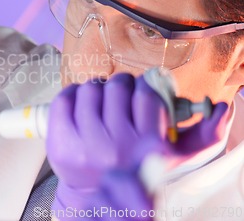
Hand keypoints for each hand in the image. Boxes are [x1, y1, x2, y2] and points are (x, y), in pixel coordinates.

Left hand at [46, 73, 227, 218]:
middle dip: (119, 85)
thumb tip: (222, 109)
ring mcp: (86, 145)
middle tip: (118, 93)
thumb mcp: (174, 160)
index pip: (148, 94)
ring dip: (96, 89)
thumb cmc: (136, 171)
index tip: (140, 91)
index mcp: (147, 148)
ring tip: (99, 100)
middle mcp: (118, 146)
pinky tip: (78, 102)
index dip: (143, 87)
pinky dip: (70, 94)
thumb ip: (203, 136)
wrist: (96, 196)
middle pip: (117, 87)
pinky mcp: (61, 143)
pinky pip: (64, 99)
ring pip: (90, 89)